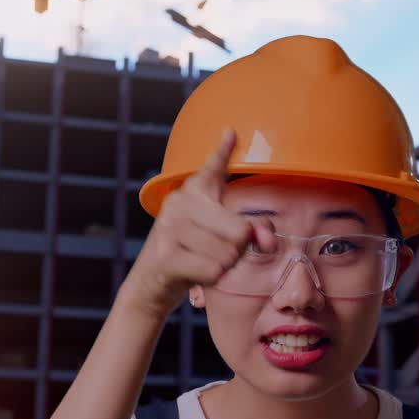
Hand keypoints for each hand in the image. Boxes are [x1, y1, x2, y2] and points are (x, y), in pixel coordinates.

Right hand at [119, 129, 275, 318]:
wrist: (149, 286)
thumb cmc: (190, 256)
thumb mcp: (220, 238)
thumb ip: (252, 233)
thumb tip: (269, 241)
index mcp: (191, 192)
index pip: (213, 169)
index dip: (222, 152)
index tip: (231, 133)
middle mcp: (178, 203)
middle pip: (242, 231)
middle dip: (237, 251)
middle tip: (213, 252)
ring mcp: (170, 229)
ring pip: (230, 255)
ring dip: (222, 267)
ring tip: (200, 261)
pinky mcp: (167, 257)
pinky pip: (215, 271)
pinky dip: (211, 279)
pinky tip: (193, 274)